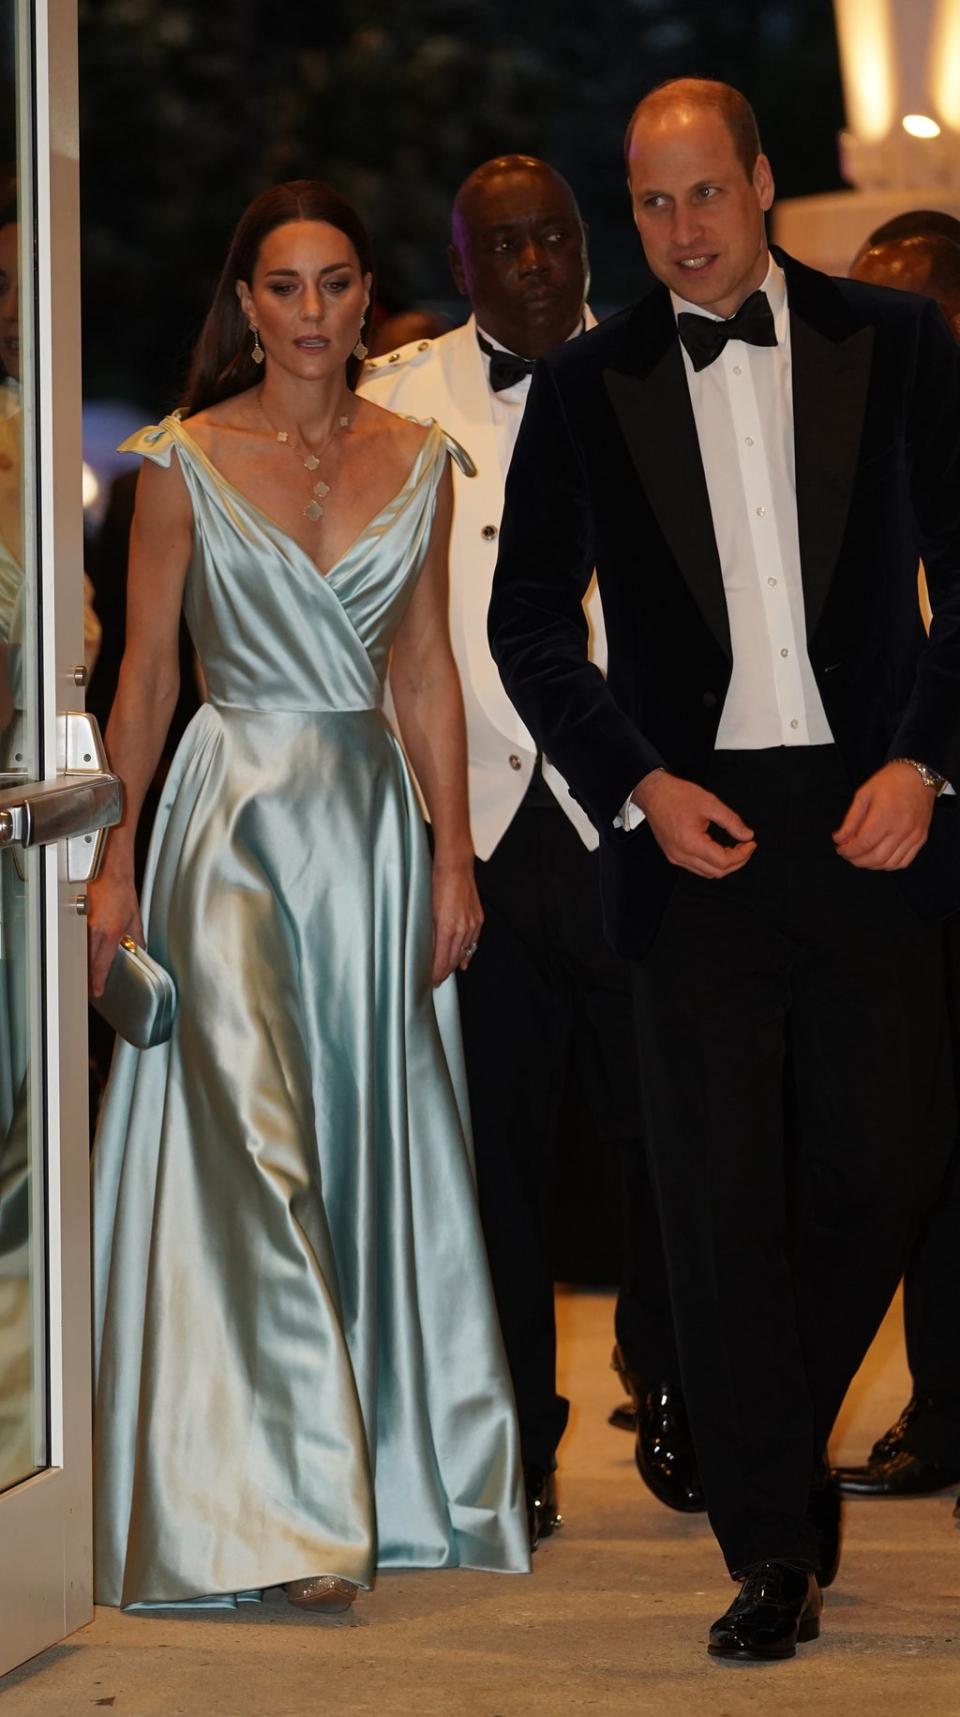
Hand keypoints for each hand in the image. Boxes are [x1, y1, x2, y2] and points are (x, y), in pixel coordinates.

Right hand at [87, 868, 143, 996]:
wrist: (109, 872)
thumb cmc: (121, 891)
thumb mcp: (135, 918)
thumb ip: (136, 938)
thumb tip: (140, 950)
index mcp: (110, 933)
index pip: (102, 964)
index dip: (98, 981)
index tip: (98, 991)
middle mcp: (95, 931)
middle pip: (88, 962)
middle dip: (89, 977)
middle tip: (91, 988)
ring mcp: (83, 925)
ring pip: (81, 952)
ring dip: (84, 965)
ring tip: (88, 975)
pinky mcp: (77, 919)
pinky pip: (78, 940)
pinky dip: (80, 950)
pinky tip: (84, 954)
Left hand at [431, 856, 483, 985]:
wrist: (455, 866)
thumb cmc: (437, 883)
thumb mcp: (427, 909)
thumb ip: (429, 932)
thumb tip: (428, 949)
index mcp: (447, 928)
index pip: (443, 959)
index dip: (437, 973)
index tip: (431, 981)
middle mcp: (462, 928)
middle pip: (454, 959)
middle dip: (445, 972)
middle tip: (437, 981)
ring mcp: (472, 924)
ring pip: (464, 952)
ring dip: (455, 963)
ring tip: (447, 973)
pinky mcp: (478, 918)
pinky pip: (473, 942)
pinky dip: (468, 953)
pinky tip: (464, 961)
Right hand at [632, 769, 755, 877]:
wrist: (653, 793)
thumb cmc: (676, 795)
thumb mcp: (710, 803)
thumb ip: (732, 821)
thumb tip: (747, 835)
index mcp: (690, 843)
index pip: (723, 861)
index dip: (742, 855)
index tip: (750, 843)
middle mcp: (681, 855)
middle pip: (716, 872)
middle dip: (736, 862)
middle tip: (746, 847)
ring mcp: (675, 857)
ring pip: (707, 873)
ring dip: (724, 865)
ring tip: (735, 849)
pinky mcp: (673, 855)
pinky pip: (696, 868)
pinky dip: (711, 863)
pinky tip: (719, 850)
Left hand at [833, 762, 936, 869]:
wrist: (917, 775)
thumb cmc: (889, 782)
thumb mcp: (863, 795)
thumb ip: (850, 820)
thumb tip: (839, 839)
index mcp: (884, 816)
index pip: (863, 845)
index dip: (848, 851)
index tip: (840, 849)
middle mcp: (900, 829)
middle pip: (875, 858)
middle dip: (857, 860)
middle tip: (848, 854)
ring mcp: (913, 835)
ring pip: (889, 864)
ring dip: (872, 865)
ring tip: (861, 856)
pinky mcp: (921, 838)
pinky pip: (904, 862)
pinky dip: (888, 865)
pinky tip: (879, 858)